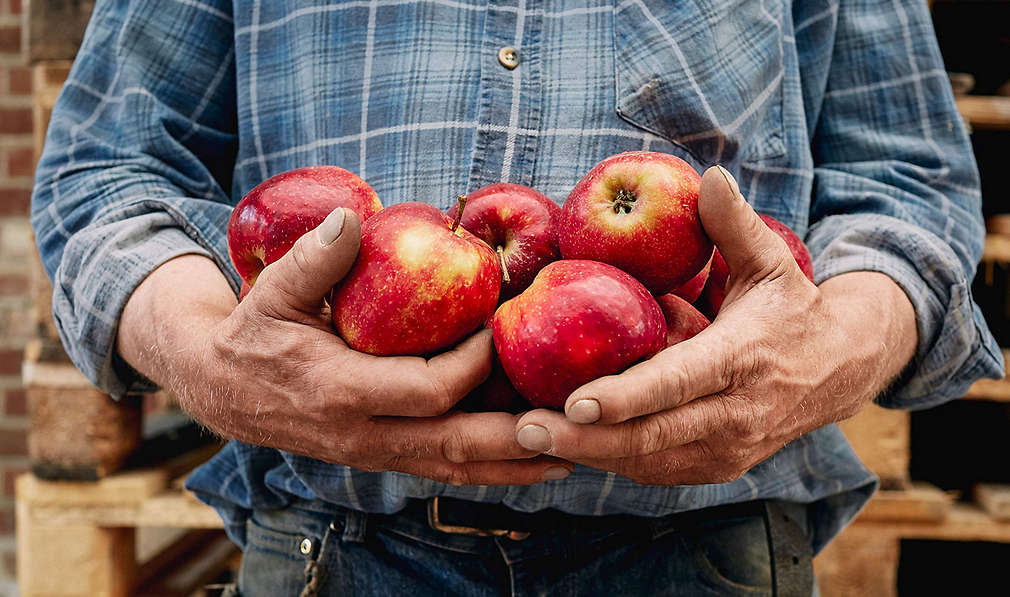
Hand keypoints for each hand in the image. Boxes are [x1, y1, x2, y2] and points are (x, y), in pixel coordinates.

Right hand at [118, 208, 571, 485]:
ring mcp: (373, 453)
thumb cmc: (252, 333)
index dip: (473, 364)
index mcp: (342, 391)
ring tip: (566, 460)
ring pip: (452, 468)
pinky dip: (485, 469)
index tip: (502, 330)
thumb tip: (351, 218)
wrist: (221, 389)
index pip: (428, 389)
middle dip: (514, 439)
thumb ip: (313, 260)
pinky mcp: (380, 456)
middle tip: (567, 426)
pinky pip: (440, 468)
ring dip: (510, 467)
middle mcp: (363, 434)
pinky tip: (523, 464)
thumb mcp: (272, 292)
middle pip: (454, 445)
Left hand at [513, 166, 916, 484]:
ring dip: (588, 454)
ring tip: (528, 439)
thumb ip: (734, 224)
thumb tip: (707, 174)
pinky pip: (655, 470)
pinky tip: (568, 445)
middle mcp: (736, 414)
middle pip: (653, 437)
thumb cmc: (791, 308)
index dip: (627, 397)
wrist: (840, 370)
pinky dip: (610, 459)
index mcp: (743, 359)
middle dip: (585, 439)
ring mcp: (728, 450)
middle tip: (524, 430)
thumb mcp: (771, 262)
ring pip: (648, 462)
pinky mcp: (717, 468)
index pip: (679, 383)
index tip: (576, 402)